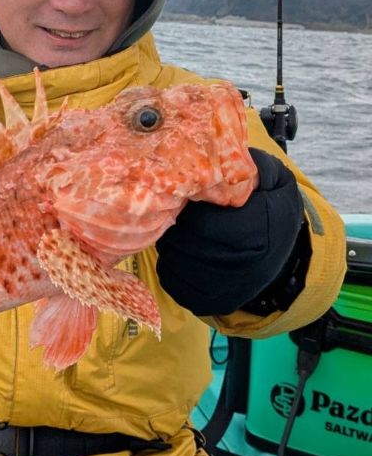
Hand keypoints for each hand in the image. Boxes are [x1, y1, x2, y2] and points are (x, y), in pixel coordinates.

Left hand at [155, 148, 305, 315]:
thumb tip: (225, 152)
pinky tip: (182, 250)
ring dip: (170, 242)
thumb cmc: (274, 213)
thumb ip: (252, 167)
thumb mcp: (275, 182)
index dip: (189, 203)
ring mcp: (222, 288)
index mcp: (256, 232)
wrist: (286, 261)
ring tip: (181, 228)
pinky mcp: (208, 302)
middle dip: (176, 221)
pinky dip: (171, 264)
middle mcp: (240, 266)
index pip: (203, 220)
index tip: (189, 193)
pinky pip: (172, 281)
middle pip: (184, 240)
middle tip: (178, 208)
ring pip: (173, 260)